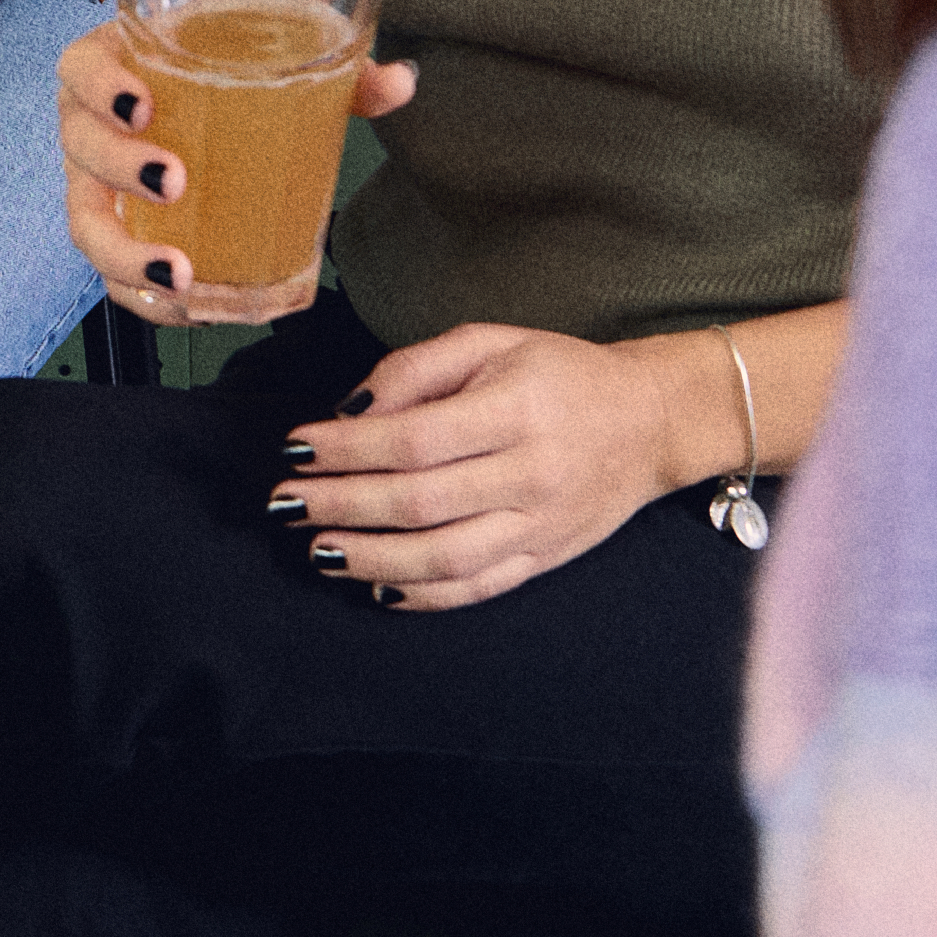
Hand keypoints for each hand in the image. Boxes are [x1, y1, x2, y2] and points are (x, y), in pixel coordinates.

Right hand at [60, 23, 416, 326]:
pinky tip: (186, 306)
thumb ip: (340, 69)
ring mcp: (100, 184)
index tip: (142, 104)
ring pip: (87, 221)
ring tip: (179, 271)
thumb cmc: (233, 71)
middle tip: (174, 180)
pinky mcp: (121, 232)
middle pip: (79, 146)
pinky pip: (113, 271)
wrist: (215, 94)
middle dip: (119, 167)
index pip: (81, 67)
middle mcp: (94, 124)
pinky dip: (142, 294)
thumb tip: (399, 82)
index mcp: (119, 65)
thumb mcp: (280, 60)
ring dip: (124, 252)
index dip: (99, 87)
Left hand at [265, 320, 730, 611]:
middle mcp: (531, 473)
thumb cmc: (558, 374)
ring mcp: (539, 526)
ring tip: (317, 548)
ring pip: (443, 558)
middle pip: (419, 502)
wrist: (650, 421)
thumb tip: (347, 411)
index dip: (347, 449)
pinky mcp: (543, 560)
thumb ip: (416, 367)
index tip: (294, 447)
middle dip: (341, 504)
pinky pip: (474, 588)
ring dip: (369, 558)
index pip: (416, 438)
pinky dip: (419, 594)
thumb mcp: (491, 342)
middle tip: (285, 503)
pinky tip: (373, 583)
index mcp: (517, 409)